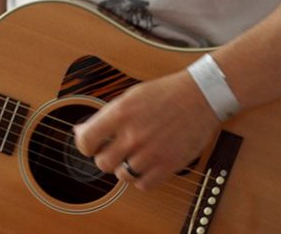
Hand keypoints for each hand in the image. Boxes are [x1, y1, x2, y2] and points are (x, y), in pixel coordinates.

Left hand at [73, 70, 220, 190]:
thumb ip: (105, 116)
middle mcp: (133, 134)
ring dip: (124, 169)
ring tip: (132, 156)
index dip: (84, 145)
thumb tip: (80, 131)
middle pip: (102, 163)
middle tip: (113, 151)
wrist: (200, 97)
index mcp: (120, 113)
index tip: (90, 145)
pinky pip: (144, 185)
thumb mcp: (129, 97)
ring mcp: (151, 152)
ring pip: (122, 176)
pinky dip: (141, 179)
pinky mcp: (169, 164)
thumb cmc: (164, 94)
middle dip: (105, 158)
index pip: (86, 141)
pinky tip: (145, 166)